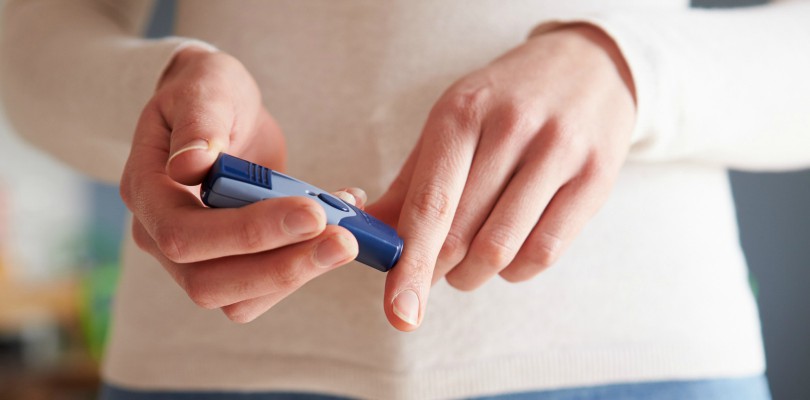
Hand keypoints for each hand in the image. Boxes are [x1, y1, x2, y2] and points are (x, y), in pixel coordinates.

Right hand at [120, 48, 361, 322]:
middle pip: (208, 284)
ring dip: (299, 273)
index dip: (247, 232)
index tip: (312, 213)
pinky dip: (306, 264)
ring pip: (239, 299)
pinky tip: (343, 226)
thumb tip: (189, 165)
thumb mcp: (207, 88)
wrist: (219, 110)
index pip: (184, 234)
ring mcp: (194, 258)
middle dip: (282, 267)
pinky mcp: (232, 263)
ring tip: (349, 234)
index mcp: (146, 193)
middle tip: (344, 241)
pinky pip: (265, 286)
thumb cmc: (209, 92)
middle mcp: (160, 237)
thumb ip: (200, 123)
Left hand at [368, 25, 636, 330]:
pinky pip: (546, 251)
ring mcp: (559, 150)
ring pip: (503, 248)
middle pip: (462, 234)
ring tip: (467, 267)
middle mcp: (512, 126)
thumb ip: (408, 184)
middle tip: (432, 274)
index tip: (399, 313)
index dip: (410, 265)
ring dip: (474, 275)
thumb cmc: (504, 103)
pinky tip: (507, 258)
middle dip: (438, 271)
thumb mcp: (451, 123)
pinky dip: (515, 271)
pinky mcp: (595, 177)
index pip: (429, 204)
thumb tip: (366, 239)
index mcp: (462, 111)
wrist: (587, 66)